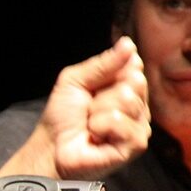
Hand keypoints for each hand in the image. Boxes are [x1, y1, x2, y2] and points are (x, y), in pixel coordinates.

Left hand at [0, 36, 150, 180]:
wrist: (51, 146)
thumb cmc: (62, 116)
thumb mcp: (75, 80)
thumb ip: (102, 63)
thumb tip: (128, 44)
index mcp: (126, 88)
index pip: (132, 66)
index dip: (110, 73)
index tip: (92, 88)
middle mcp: (138, 106)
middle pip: (133, 81)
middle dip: (102, 94)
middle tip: (89, 109)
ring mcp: (139, 126)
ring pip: (127, 100)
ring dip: (99, 111)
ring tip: (91, 124)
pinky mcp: (135, 145)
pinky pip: (122, 122)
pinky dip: (101, 127)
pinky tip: (96, 136)